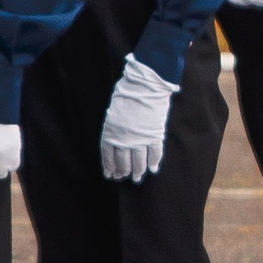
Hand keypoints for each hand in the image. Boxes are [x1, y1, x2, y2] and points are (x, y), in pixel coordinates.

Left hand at [100, 59, 175, 184]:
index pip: (108, 155)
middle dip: (123, 171)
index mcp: (110, 131)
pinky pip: (154, 153)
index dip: (110, 166)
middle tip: (125, 177)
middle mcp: (123, 138)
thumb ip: (115, 127)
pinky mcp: (154, 134)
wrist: (145, 85)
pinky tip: (153, 168)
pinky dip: (154, 162)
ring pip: (138, 161)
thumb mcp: (114, 111)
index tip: (111, 175)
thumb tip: (118, 141)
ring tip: (137, 177)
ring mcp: (139, 138)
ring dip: (138, 171)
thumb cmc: (128, 93)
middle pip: (123, 161)